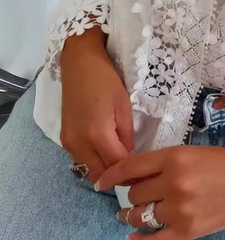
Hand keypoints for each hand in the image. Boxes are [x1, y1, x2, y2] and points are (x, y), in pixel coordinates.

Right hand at [60, 27, 133, 183]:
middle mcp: (79, 143)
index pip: (117, 165)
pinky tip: (106, 149)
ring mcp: (68, 143)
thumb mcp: (124, 106)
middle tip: (135, 166)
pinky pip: (81, 159)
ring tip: (122, 157)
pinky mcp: (64, 139)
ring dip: (105, 168)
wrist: (80, 65)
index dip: (132, 170)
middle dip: (118, 175)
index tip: (145, 169)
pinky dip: (94, 160)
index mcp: (97, 134)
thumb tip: (131, 156)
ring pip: (89, 169)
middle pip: (100, 174)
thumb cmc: (106, 80)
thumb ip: (126, 135)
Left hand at [96, 146, 224, 238]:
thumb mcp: (190, 152)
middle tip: (137, 194)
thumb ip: (162, 163)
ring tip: (131, 215)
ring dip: (133, 215)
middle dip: (133, 194)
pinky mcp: (188, 231)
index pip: (131, 167)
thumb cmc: (221, 162)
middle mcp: (174, 183)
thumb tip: (134, 176)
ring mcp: (180, 209)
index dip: (111, 175)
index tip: (100, 182)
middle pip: (135, 194)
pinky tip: (132, 238)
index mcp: (174, 158)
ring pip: (141, 216)